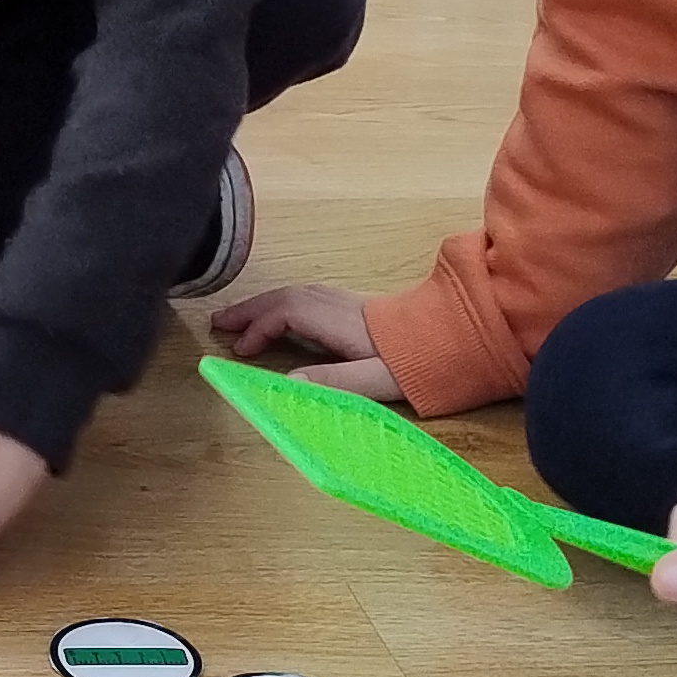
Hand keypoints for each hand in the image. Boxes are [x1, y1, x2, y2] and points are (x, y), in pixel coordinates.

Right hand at [203, 282, 406, 402]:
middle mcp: (341, 307)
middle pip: (286, 297)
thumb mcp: (377, 379)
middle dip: (249, 309)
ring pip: (297, 293)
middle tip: (218, 323)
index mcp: (341, 323)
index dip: (259, 327)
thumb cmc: (420, 363)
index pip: (288, 313)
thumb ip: (333, 381)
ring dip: (264, 305)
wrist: (459, 337)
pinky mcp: (356, 307)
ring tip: (238, 319)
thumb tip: (288, 383)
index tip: (240, 349)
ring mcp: (349, 304)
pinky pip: (308, 296)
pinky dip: (283, 304)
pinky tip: (280, 317)